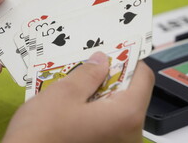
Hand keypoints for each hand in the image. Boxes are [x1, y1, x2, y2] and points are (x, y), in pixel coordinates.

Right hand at [3, 52, 154, 142]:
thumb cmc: (43, 132)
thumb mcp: (64, 93)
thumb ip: (89, 73)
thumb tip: (102, 59)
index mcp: (126, 116)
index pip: (144, 77)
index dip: (128, 59)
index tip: (110, 52)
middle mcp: (130, 135)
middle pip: (132, 94)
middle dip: (111, 77)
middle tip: (88, 66)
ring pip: (119, 108)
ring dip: (101, 93)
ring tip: (78, 84)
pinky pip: (110, 123)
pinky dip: (97, 110)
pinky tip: (76, 105)